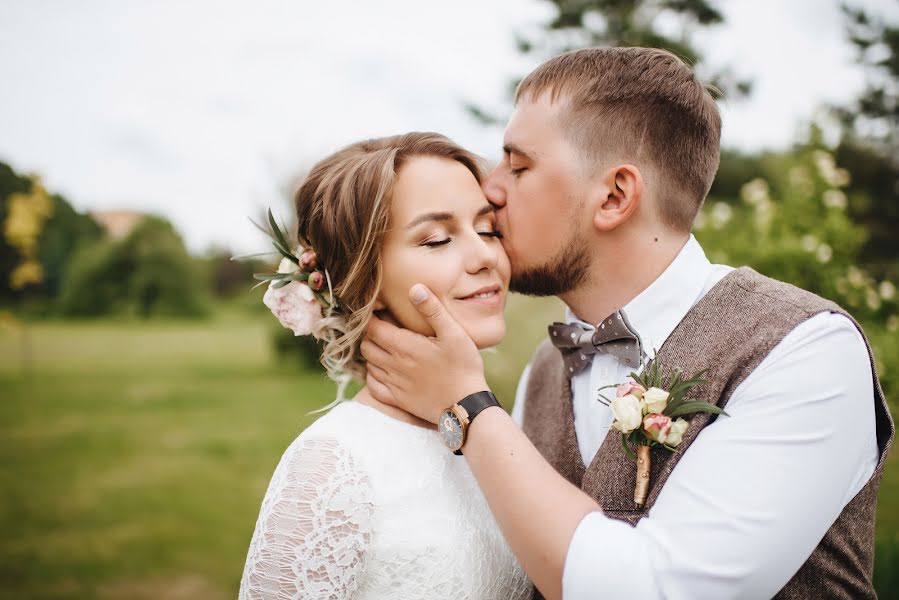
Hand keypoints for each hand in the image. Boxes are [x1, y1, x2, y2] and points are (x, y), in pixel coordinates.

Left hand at [361, 283, 488, 422]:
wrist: (466, 407)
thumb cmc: (464, 367)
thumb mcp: (453, 333)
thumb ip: (432, 310)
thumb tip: (415, 288)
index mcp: (404, 346)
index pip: (373, 328)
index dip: (371, 317)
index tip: (380, 312)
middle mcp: (394, 365)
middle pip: (367, 345)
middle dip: (371, 334)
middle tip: (384, 328)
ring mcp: (394, 384)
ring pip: (369, 365)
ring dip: (373, 354)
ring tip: (386, 347)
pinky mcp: (398, 400)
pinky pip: (373, 386)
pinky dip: (374, 376)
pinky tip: (385, 371)